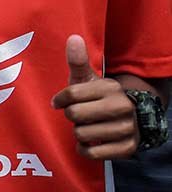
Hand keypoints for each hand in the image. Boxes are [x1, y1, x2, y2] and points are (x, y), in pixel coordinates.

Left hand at [52, 35, 137, 159]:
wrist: (131, 119)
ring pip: (82, 135)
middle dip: (72, 116)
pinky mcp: (126, 148)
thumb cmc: (98, 98)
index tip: (60, 102)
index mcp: (110, 88)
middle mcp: (122, 107)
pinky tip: (91, 142)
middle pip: (75, 115)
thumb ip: (77, 61)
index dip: (60, 100)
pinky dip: (85, 149)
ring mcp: (126, 129)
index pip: (71, 94)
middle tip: (79, 115)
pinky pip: (91, 153)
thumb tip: (73, 37)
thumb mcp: (88, 79)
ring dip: (79, 133)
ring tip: (88, 127)